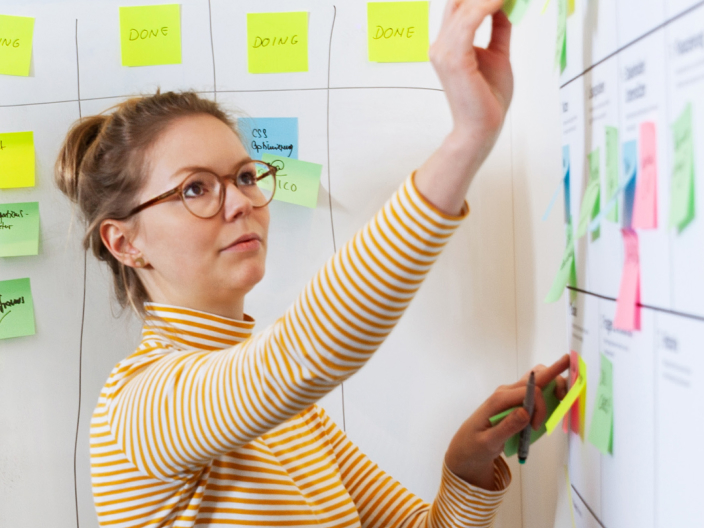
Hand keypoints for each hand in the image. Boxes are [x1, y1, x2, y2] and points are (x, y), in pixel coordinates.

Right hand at [430, 0, 513, 146]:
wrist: (481, 128)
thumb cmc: (487, 99)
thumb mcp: (497, 55)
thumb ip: (498, 30)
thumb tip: (503, 8)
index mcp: (447, 46)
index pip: (458, 7)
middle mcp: (440, 47)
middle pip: (458, 2)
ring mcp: (444, 53)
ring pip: (465, 8)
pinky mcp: (455, 60)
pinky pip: (470, 22)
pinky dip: (487, 6)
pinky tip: (501, 0)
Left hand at [444, 354, 569, 489]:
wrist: (466, 449)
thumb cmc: (474, 445)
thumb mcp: (488, 442)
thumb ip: (507, 427)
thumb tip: (526, 412)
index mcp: (499, 399)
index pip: (530, 392)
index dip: (541, 408)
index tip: (537, 428)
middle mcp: (506, 392)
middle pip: (536, 375)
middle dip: (555, 376)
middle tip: (566, 392)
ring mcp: (511, 395)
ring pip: (537, 379)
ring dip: (553, 383)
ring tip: (563, 395)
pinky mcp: (516, 402)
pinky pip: (535, 392)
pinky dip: (548, 392)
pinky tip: (556, 397)